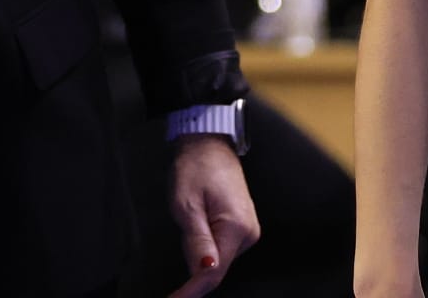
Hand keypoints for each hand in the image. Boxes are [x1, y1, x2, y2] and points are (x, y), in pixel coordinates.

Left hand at [167, 136, 258, 297]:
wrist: (209, 144)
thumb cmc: (196, 167)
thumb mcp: (187, 204)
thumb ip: (197, 241)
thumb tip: (205, 270)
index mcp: (237, 227)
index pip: (213, 273)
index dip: (190, 292)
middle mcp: (248, 233)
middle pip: (216, 268)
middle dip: (192, 265)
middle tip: (178, 234)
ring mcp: (248, 230)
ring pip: (218, 259)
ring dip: (197, 252)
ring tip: (188, 219)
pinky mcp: (242, 226)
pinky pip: (221, 247)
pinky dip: (205, 245)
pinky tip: (197, 225)